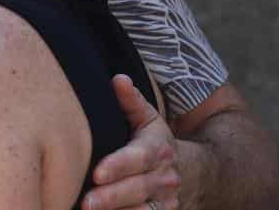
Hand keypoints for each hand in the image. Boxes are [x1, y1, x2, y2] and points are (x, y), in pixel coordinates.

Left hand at [83, 75, 179, 209]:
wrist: (192, 172)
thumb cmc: (155, 142)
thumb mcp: (148, 119)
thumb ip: (131, 101)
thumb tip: (118, 80)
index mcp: (158, 149)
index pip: (139, 158)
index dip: (119, 166)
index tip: (97, 173)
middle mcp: (164, 178)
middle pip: (137, 189)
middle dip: (111, 197)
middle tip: (86, 202)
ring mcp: (165, 202)